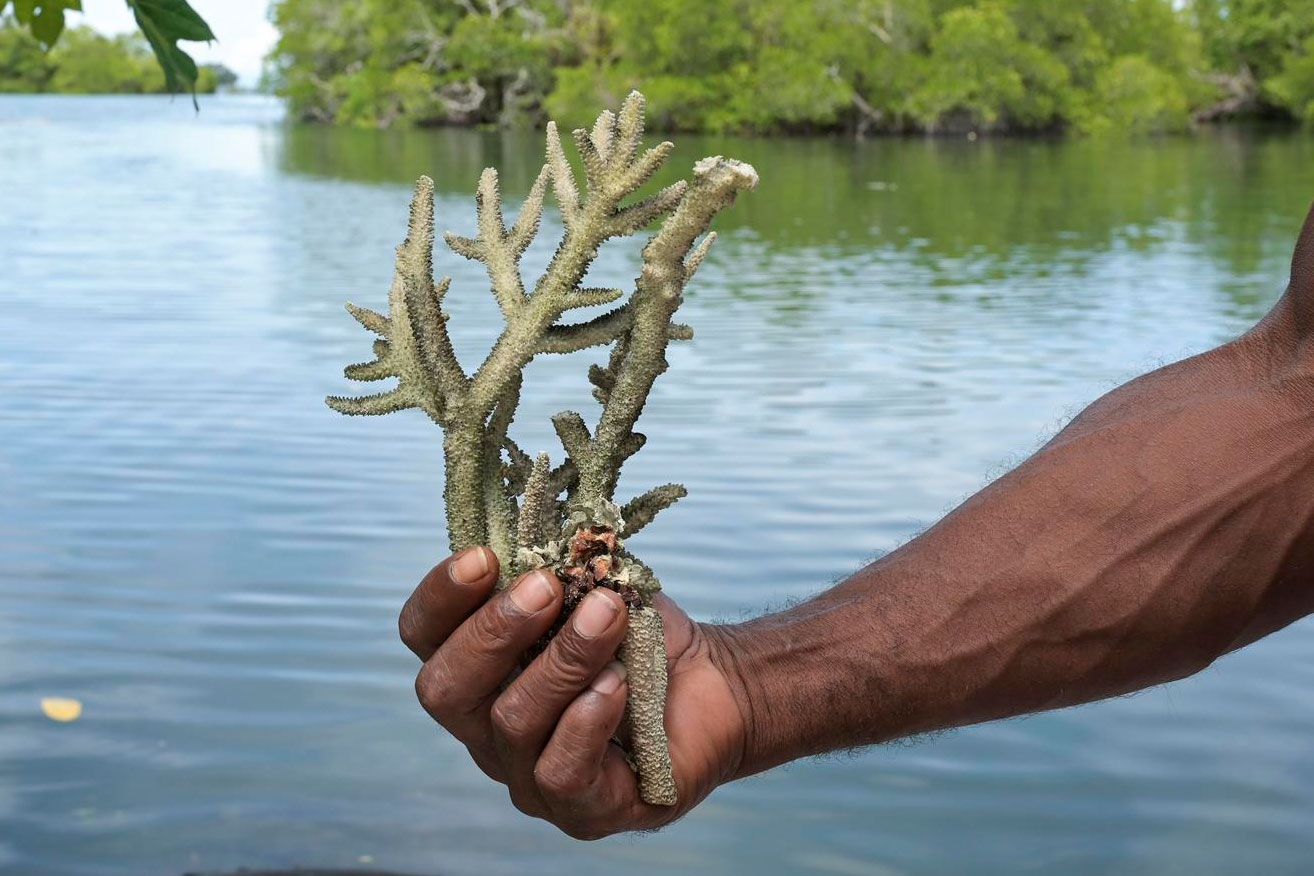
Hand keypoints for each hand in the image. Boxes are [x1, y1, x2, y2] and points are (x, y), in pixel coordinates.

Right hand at [398, 546, 748, 838]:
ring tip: (609, 615)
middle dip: (492, 631)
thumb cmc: (640, 636)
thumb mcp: (593, 586)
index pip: (424, 637)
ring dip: (563, 659)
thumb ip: (553, 564)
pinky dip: (587, 720)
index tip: (482, 557)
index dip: (440, 597)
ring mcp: (527, 776)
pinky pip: (560, 772)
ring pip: (512, 722)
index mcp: (479, 669)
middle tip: (546, 587)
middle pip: (444, 690)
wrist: (716, 684)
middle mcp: (486, 729)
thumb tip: (529, 523)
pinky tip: (618, 683)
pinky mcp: (581, 810)